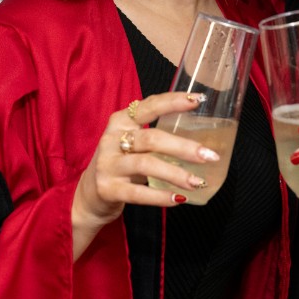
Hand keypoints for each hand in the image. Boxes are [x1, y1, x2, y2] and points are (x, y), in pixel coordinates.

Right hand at [72, 92, 218, 246]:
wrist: (88, 196)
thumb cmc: (120, 164)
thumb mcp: (131, 143)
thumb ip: (155, 136)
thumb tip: (200, 139)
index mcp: (120, 121)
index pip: (149, 106)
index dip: (173, 101)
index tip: (197, 100)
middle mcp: (112, 139)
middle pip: (151, 138)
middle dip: (183, 147)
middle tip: (209, 155)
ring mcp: (108, 164)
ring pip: (146, 164)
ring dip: (176, 173)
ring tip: (198, 182)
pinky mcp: (107, 189)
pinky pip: (138, 193)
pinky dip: (160, 196)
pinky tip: (178, 198)